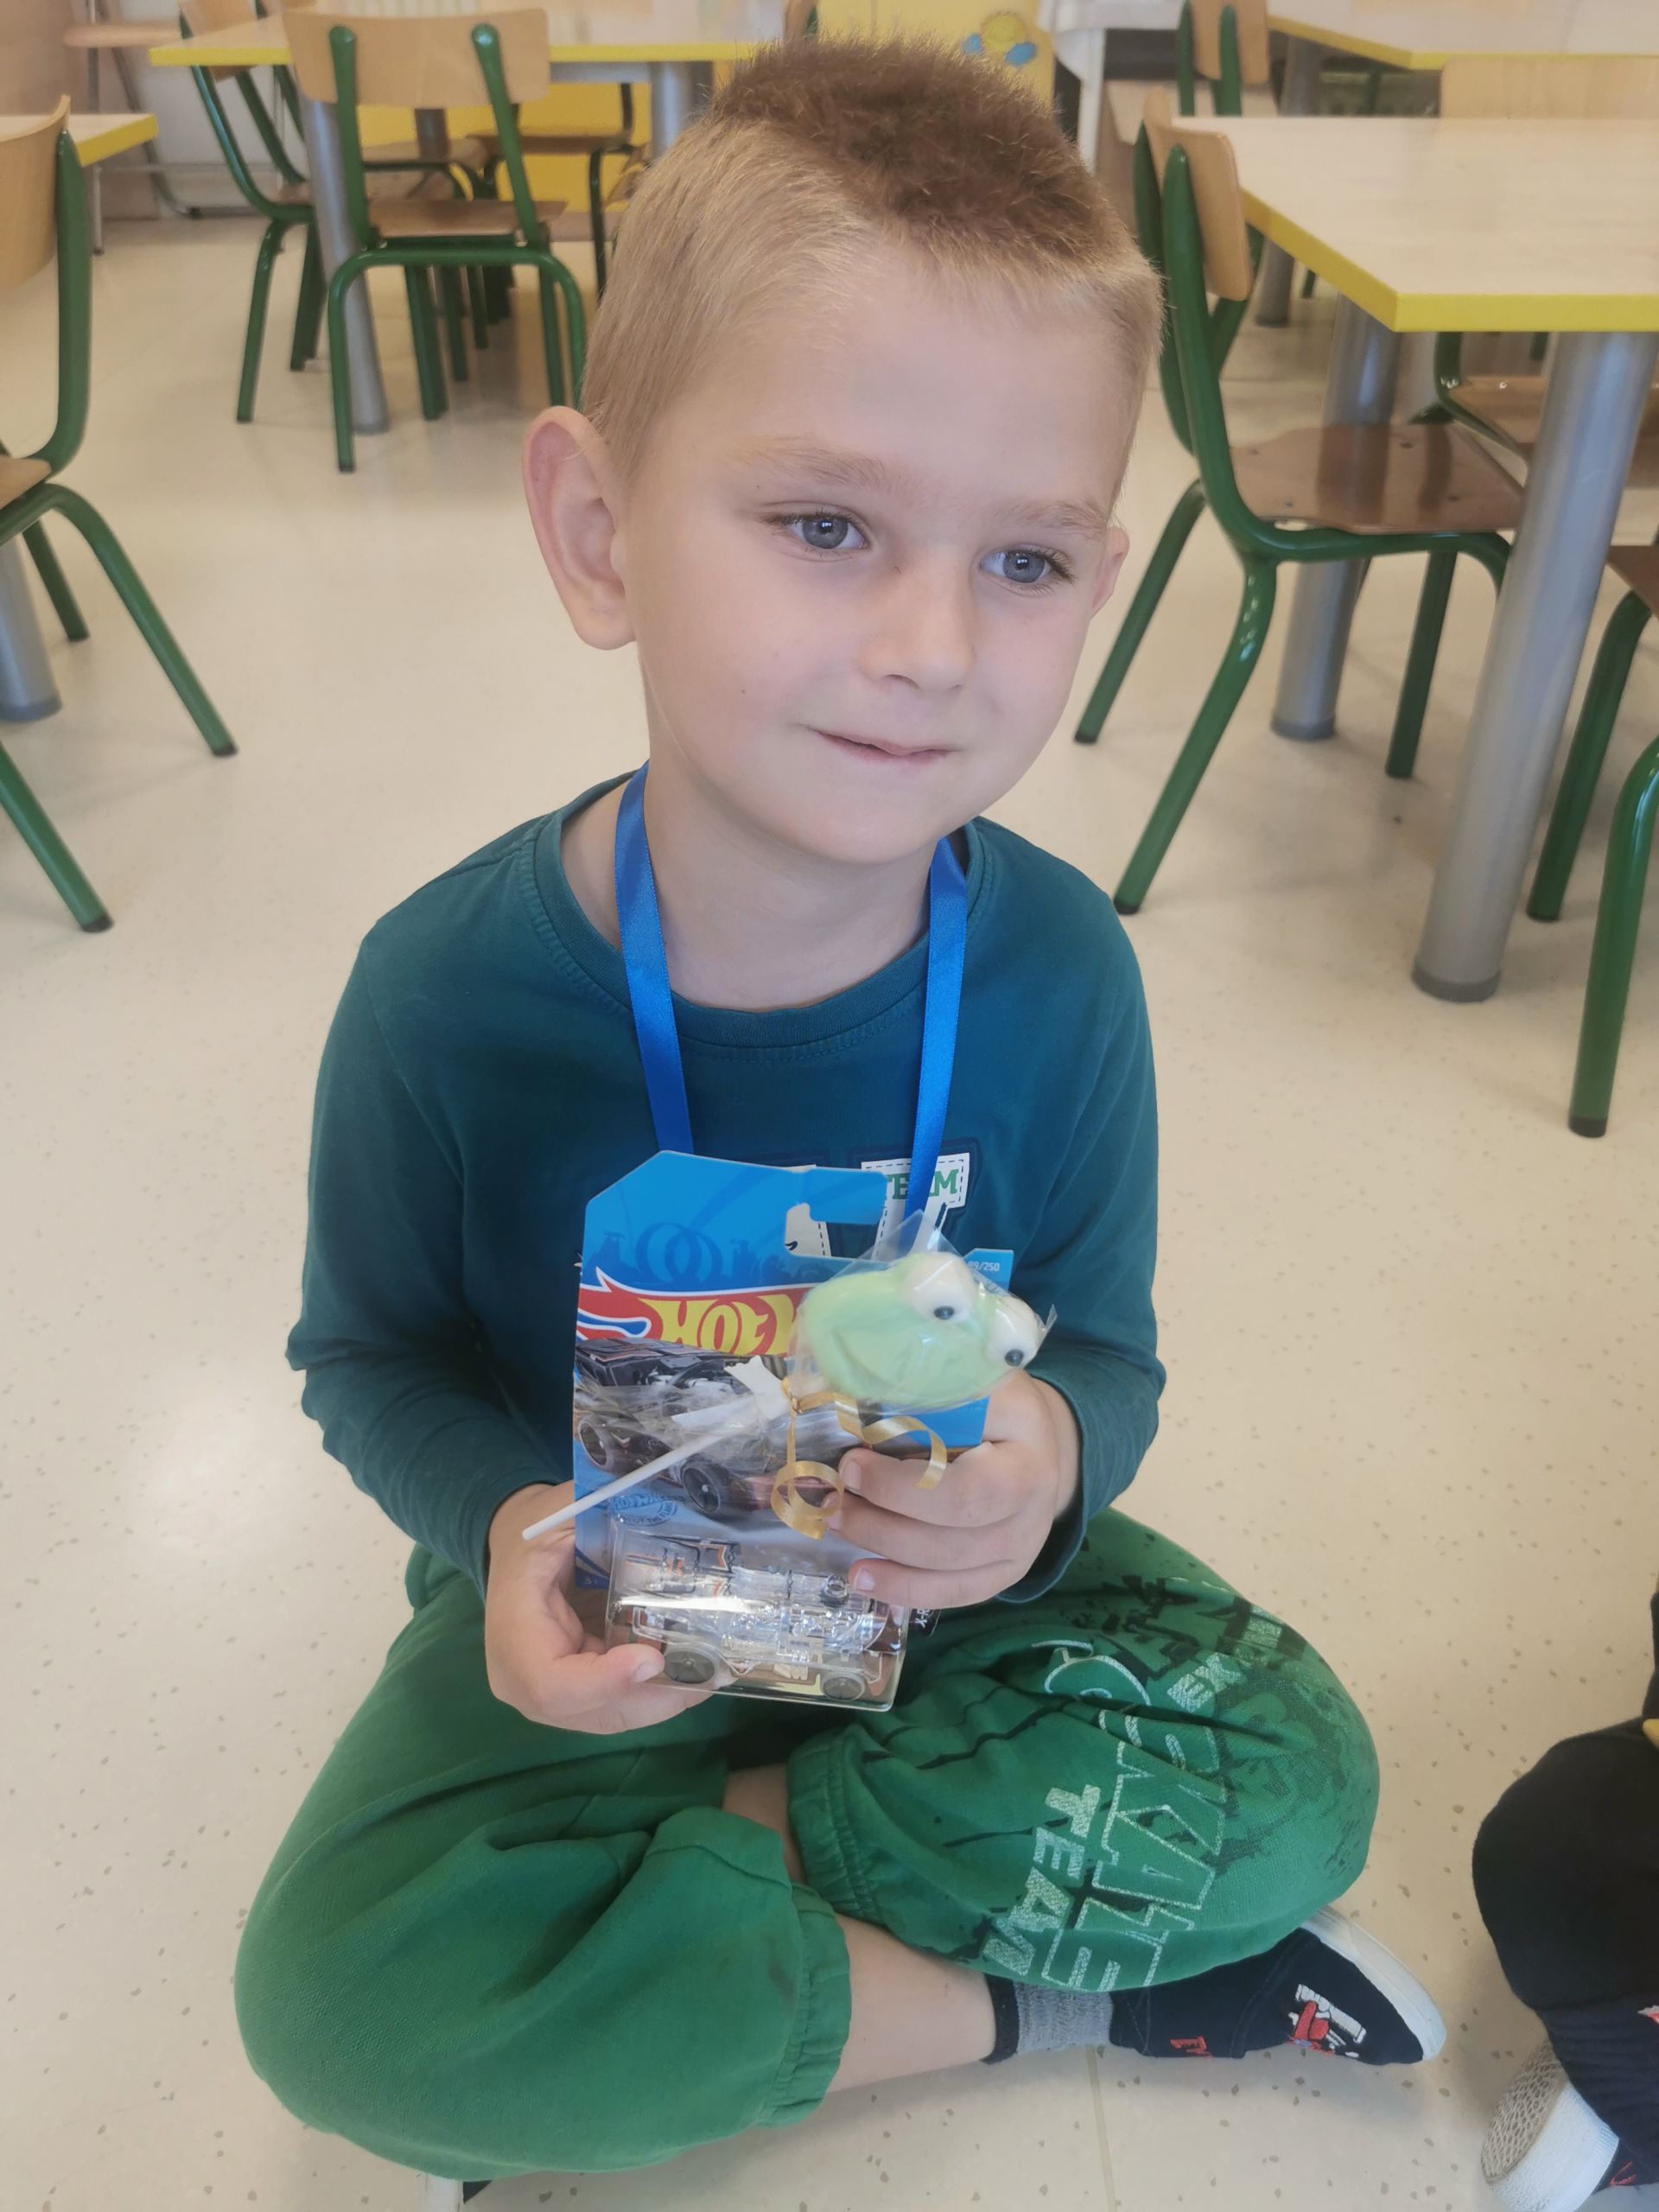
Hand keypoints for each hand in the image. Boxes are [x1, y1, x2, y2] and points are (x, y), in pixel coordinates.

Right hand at [484, 1482, 715, 1733]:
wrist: (515, 1548)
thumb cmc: (536, 1527)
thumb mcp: (563, 1511)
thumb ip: (608, 1519)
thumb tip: (676, 1511)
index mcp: (513, 1632)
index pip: (552, 1685)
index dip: (605, 1682)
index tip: (654, 1658)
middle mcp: (521, 1679)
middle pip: (592, 1712)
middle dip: (654, 1698)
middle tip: (711, 1672)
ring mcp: (546, 1696)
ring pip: (611, 1716)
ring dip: (664, 1699)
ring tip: (714, 1671)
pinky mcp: (573, 1695)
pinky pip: (616, 1705)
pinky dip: (656, 1692)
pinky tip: (693, 1669)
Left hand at [829, 1371, 1079, 1611]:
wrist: (1034, 1440)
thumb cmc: (990, 1403)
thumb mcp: (967, 1379)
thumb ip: (921, 1392)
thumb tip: (847, 1404)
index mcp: (1026, 1448)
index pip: (965, 1487)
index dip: (900, 1487)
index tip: (850, 1463)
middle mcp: (1035, 1503)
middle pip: (954, 1535)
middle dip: (883, 1522)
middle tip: (835, 1499)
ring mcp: (1024, 1544)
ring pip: (948, 1567)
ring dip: (883, 1550)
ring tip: (838, 1525)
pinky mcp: (1006, 1571)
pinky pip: (954, 1593)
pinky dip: (904, 1589)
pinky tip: (864, 1578)